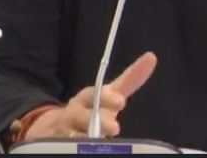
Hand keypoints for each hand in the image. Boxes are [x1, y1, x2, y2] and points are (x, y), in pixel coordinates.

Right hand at [25, 52, 157, 138]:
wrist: (55, 127)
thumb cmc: (91, 108)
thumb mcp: (109, 94)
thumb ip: (130, 80)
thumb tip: (152, 57)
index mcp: (86, 98)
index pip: (95, 95)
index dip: (106, 98)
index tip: (120, 102)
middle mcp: (74, 114)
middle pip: (83, 117)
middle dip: (99, 121)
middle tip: (114, 127)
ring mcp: (64, 132)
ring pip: (74, 135)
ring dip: (86, 138)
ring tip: (101, 140)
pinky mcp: (58, 145)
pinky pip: (67, 147)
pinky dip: (75, 148)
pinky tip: (87, 150)